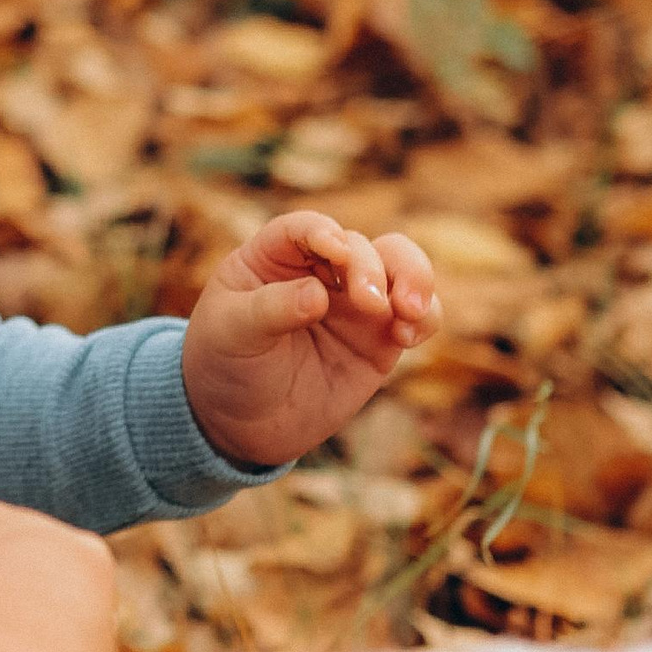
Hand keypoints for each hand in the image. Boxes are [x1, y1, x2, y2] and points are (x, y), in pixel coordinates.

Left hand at [180, 211, 440, 470]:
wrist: (240, 423)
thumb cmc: (224, 363)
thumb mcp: (232, 333)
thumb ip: (271, 309)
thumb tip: (318, 295)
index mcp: (274, 256)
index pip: (305, 228)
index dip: (322, 232)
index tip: (334, 249)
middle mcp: (321, 271)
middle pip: (362, 246)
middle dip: (372, 267)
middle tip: (369, 302)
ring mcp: (355, 304)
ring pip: (402, 268)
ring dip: (415, 278)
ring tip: (407, 311)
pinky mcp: (381, 339)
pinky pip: (419, 316)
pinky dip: (426, 317)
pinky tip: (406, 337)